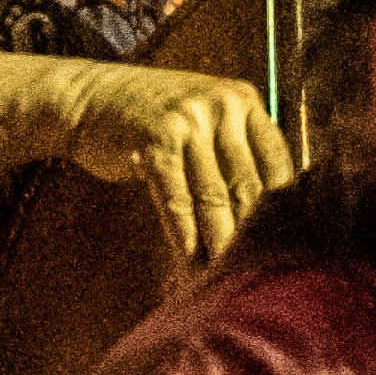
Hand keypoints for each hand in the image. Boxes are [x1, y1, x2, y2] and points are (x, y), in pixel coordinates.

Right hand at [37, 54, 290, 268]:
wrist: (89, 97)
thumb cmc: (155, 119)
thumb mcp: (205, 119)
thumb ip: (237, 152)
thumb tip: (269, 216)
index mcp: (243, 100)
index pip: (278, 162)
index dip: (283, 209)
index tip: (285, 247)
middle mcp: (221, 106)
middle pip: (248, 184)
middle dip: (252, 235)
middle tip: (259, 271)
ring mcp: (188, 122)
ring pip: (214, 196)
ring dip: (220, 243)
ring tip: (227, 277)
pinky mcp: (154, 143)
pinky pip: (177, 199)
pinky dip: (184, 235)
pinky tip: (190, 261)